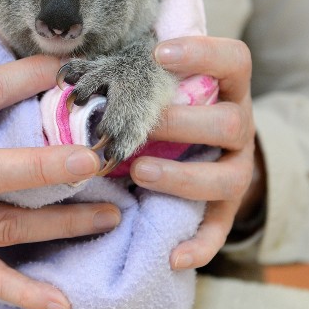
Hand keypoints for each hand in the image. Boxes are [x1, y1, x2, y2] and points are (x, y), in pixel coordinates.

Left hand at [129, 36, 262, 269]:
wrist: (212, 146)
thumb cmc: (172, 104)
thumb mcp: (163, 84)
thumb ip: (134, 71)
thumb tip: (66, 70)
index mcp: (228, 88)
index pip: (234, 60)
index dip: (203, 54)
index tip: (158, 52)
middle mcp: (241, 127)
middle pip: (231, 123)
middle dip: (182, 125)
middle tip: (139, 126)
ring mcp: (237, 168)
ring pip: (226, 177)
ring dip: (182, 177)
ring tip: (139, 172)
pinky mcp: (227, 206)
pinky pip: (220, 229)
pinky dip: (200, 245)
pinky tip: (172, 256)